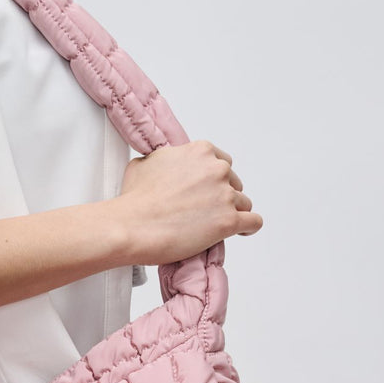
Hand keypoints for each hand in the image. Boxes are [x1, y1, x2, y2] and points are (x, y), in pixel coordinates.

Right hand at [108, 139, 262, 264]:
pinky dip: (248, 227)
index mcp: (200, 151)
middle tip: (204, 210)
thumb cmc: (134, 199)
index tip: (205, 190)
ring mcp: (225, 195)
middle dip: (222, 196)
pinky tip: (240, 231)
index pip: (221, 162)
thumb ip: (166, 160)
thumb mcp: (145, 162)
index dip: (213, 179)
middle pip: (234, 182)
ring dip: (232, 212)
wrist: (131, 226)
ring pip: (244, 203)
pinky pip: (253, 222)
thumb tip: (165, 164)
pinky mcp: (228, 221)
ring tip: (214, 225)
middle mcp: (216, 169)